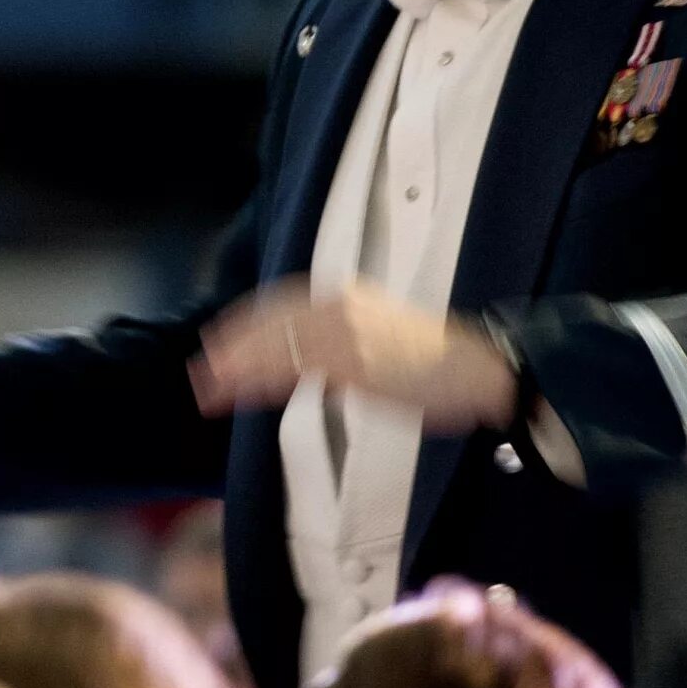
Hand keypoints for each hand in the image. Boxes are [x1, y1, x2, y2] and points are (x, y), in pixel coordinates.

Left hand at [190, 277, 518, 432]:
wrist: (481, 368)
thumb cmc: (439, 364)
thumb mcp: (382, 337)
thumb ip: (342, 343)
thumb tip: (311, 364)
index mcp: (351, 296)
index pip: (285, 304)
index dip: (249, 322)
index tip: (221, 338)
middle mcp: (344, 306)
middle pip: (273, 322)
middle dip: (234, 344)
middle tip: (204, 367)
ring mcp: (348, 333)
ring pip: (277, 346)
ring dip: (238, 365)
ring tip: (210, 385)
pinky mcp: (355, 363)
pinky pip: (296, 369)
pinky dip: (262, 379)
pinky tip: (242, 391)